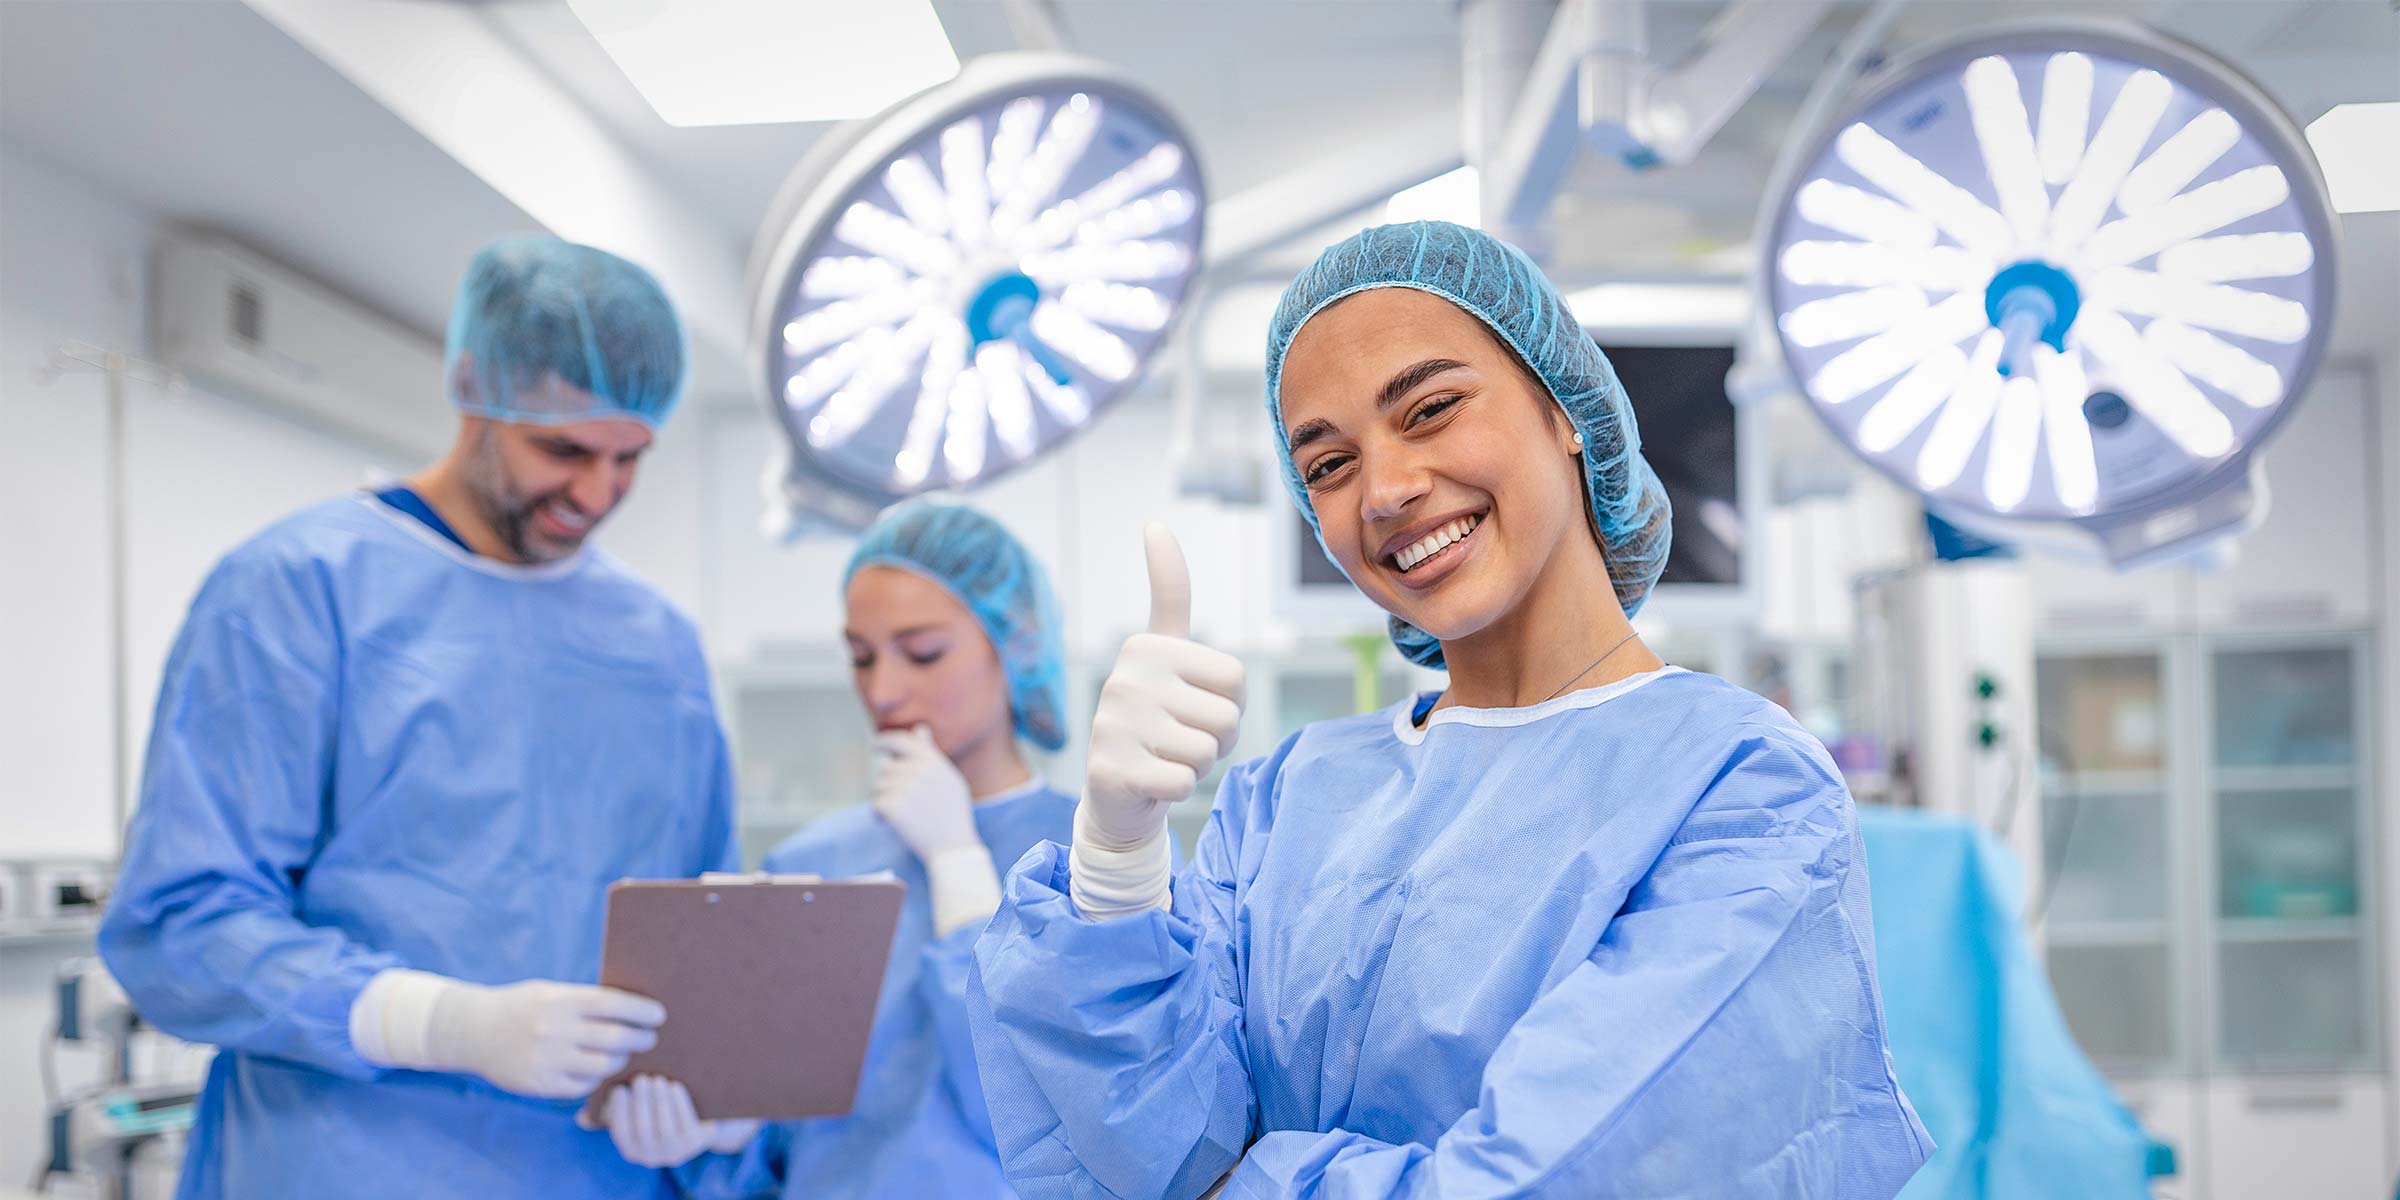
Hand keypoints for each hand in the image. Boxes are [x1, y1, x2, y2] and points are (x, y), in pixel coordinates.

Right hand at [353, 969, 665, 1098]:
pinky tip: (597, 1071)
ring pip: (603, 1065)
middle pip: (615, 1038)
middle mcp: (556, 1030)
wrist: (472, 1031)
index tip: (659, 1015)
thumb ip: (584, 1000)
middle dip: (640, 1038)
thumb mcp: (550, 992)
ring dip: (620, 1060)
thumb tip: (632, 1008)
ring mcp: (547, 1060)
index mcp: (561, 1000)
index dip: (642, 1011)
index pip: (614, 1004)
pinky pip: (582, 1086)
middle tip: (650, 1038)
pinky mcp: (539, 1084)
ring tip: (624, 1054)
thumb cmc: (520, 1006)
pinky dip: (595, 1079)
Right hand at [601, 1075, 759, 1167]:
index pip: (621, 1133)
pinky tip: (674, 1086)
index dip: (618, 1112)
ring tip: (657, 1079)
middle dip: (641, 1102)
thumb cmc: (656, 1111)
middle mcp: (651, 1156)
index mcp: (631, 1150)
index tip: (619, 1088)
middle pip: (643, 1129)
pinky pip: (685, 1123)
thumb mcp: (634, 1114)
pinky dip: (679, 1103)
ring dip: (659, 1101)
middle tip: (641, 1078)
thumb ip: (609, 1112)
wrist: (700, 1119)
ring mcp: (674, 1151)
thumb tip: (580, 1118)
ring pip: (664, 1127)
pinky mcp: (695, 1143)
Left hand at [873, 724, 1006, 935]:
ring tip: (904, 814)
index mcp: (933, 761)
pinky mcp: (892, 806)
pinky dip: (880, 815)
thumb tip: (920, 729)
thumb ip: (931, 753)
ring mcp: (905, 788)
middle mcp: (918, 771)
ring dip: (884, 799)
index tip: (875, 745)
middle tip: (903, 803)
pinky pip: (875, 804)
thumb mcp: (948, 778)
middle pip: (886, 769)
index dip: (884, 741)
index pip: (901, 741)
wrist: (952, 846)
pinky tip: (894, 824)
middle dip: (889, 785)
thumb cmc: (952, 813)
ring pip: (879, 786)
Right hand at [1070, 524, 1243, 917]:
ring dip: (1198, 765)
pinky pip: (1185, 783)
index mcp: (1146, 646)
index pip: (1236, 679)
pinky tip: (1151, 782)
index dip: (1228, 703)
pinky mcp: (1111, 770)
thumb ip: (1168, 592)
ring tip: (1165, 758)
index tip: (1192, 703)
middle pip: (1227, 717)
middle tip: (1179, 740)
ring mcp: (1115, 725)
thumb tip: (1154, 522)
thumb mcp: (1167, 652)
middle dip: (1216, 739)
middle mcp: (1125, 678)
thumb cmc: (1158, 717)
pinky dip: (1178, 790)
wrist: (1117, 792)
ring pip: (1208, 752)